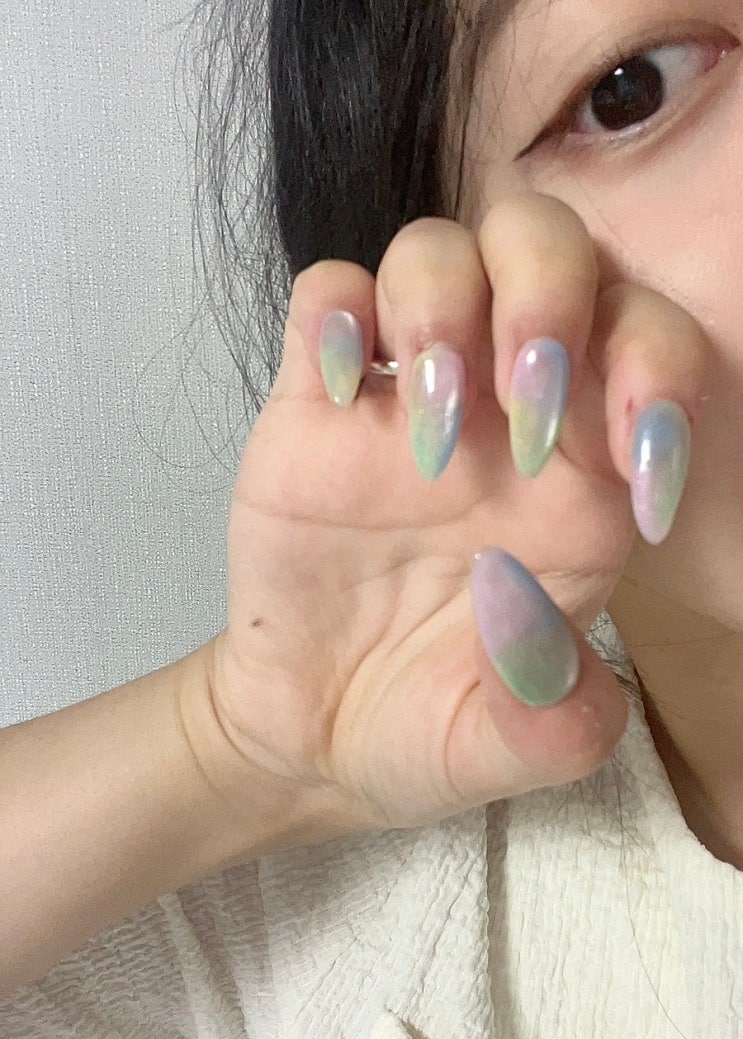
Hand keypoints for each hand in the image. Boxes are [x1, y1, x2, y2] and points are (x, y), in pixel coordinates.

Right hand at [206, 193, 708, 843]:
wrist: (309, 730)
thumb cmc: (425, 726)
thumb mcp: (504, 751)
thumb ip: (552, 720)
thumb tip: (535, 628)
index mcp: (583, 481)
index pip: (651, 350)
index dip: (664, 380)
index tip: (638, 484)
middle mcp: (502, 416)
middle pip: (549, 250)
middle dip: (551, 300)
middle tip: (526, 413)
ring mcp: (402, 400)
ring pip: (437, 250)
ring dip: (444, 303)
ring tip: (428, 425)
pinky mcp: (312, 406)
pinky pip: (324, 295)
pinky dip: (332, 311)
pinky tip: (336, 390)